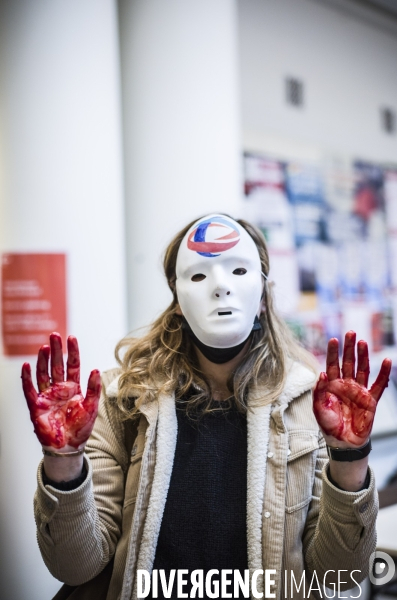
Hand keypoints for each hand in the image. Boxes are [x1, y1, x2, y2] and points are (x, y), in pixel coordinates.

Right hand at [21, 332, 100, 451]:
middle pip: (56, 365)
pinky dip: (27, 378)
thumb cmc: (81, 428)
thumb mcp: (92, 406)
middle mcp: (59, 389)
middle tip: (55, 335)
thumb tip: (96, 370)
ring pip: (43, 373)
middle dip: (56, 350)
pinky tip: (27, 365)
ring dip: (43, 360)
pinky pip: (29, 389)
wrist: (69, 447)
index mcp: (73, 387)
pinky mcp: (36, 406)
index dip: (72, 351)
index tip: (71, 337)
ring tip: (45, 347)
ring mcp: (47, 396)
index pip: (72, 365)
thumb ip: (93, 388)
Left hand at [313, 330, 391, 447]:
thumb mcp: (318, 408)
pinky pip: (379, 384)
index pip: (332, 364)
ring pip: (362, 369)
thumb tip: (321, 373)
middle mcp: (346, 385)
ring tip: (362, 342)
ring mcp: (359, 391)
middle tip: (350, 333)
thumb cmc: (329, 425)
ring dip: (363, 355)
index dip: (332, 352)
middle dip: (349, 348)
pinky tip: (387, 361)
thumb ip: (318, 391)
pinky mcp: (371, 400)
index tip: (333, 339)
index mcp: (332, 385)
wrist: (343, 442)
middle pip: (348, 362)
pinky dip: (384, 373)